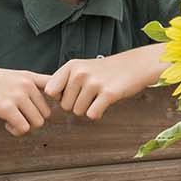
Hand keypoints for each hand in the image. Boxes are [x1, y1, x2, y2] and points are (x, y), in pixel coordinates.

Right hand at [0, 65, 51, 136]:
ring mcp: (18, 96)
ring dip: (25, 126)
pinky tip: (6, 124)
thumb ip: (28, 86)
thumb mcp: (13, 76)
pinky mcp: (6, 107)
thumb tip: (44, 102)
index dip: (58, 100)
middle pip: (47, 113)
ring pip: (38, 122)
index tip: (44, 107)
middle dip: (33, 120)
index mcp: (30, 77)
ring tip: (12, 121)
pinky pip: (23, 128)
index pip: (57, 88)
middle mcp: (27, 85)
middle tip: (18, 118)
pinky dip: (16, 131)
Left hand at [47, 48, 162, 119]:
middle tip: (91, 94)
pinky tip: (105, 103)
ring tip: (99, 96)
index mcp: (71, 66)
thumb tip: (46, 97)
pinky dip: (97, 113)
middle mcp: (80, 73)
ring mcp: (94, 83)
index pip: (51, 92)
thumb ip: (63, 80)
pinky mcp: (108, 94)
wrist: (134, 66)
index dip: (61, 97)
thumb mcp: (81, 68)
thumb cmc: (104, 71)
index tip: (72, 93)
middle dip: (76, 105)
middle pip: (65, 106)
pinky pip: (92, 115)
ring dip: (88, 109)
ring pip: (78, 112)